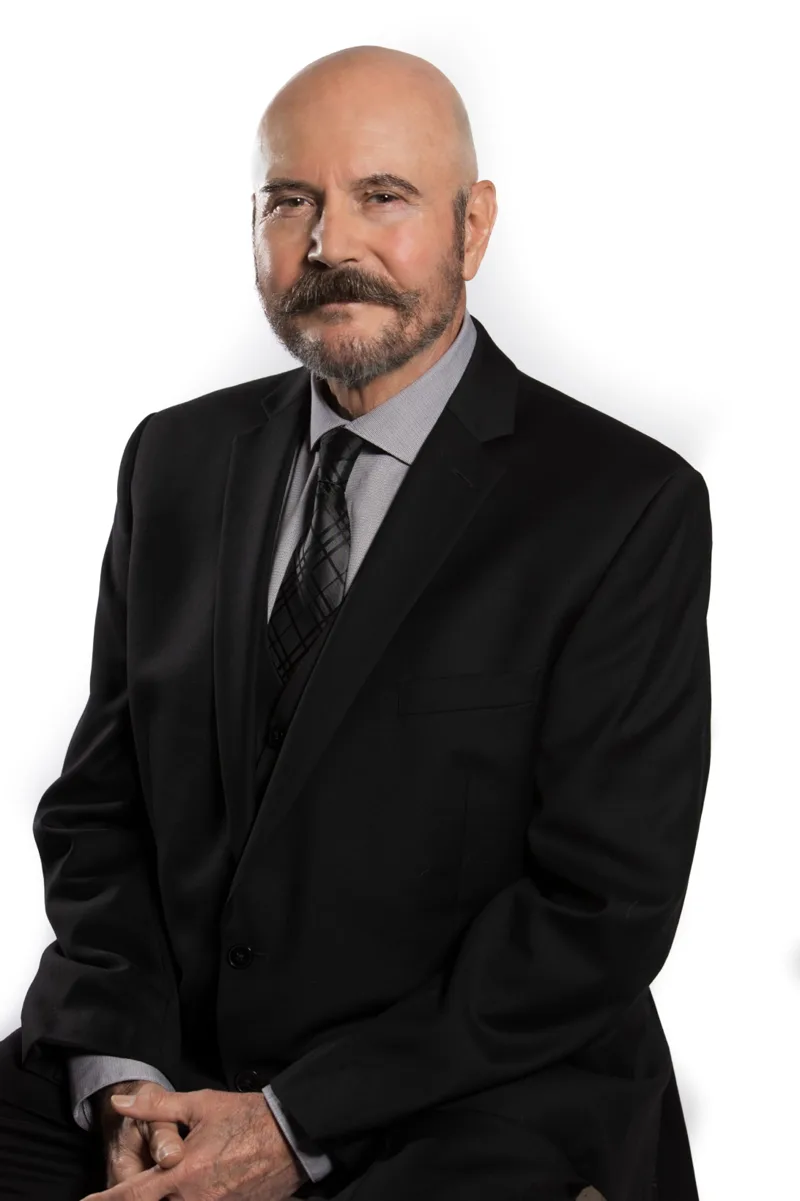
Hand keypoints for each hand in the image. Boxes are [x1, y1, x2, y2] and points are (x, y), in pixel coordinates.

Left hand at [79, 1086, 304, 1200]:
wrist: (293, 1137)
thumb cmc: (247, 1118)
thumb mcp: (201, 1105)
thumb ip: (157, 1106)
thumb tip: (120, 1102)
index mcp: (182, 1173)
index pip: (133, 1195)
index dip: (106, 1200)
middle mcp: (194, 1200)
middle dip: (138, 1199)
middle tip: (134, 1186)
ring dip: (166, 1199)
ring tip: (169, 1184)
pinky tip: (191, 1190)